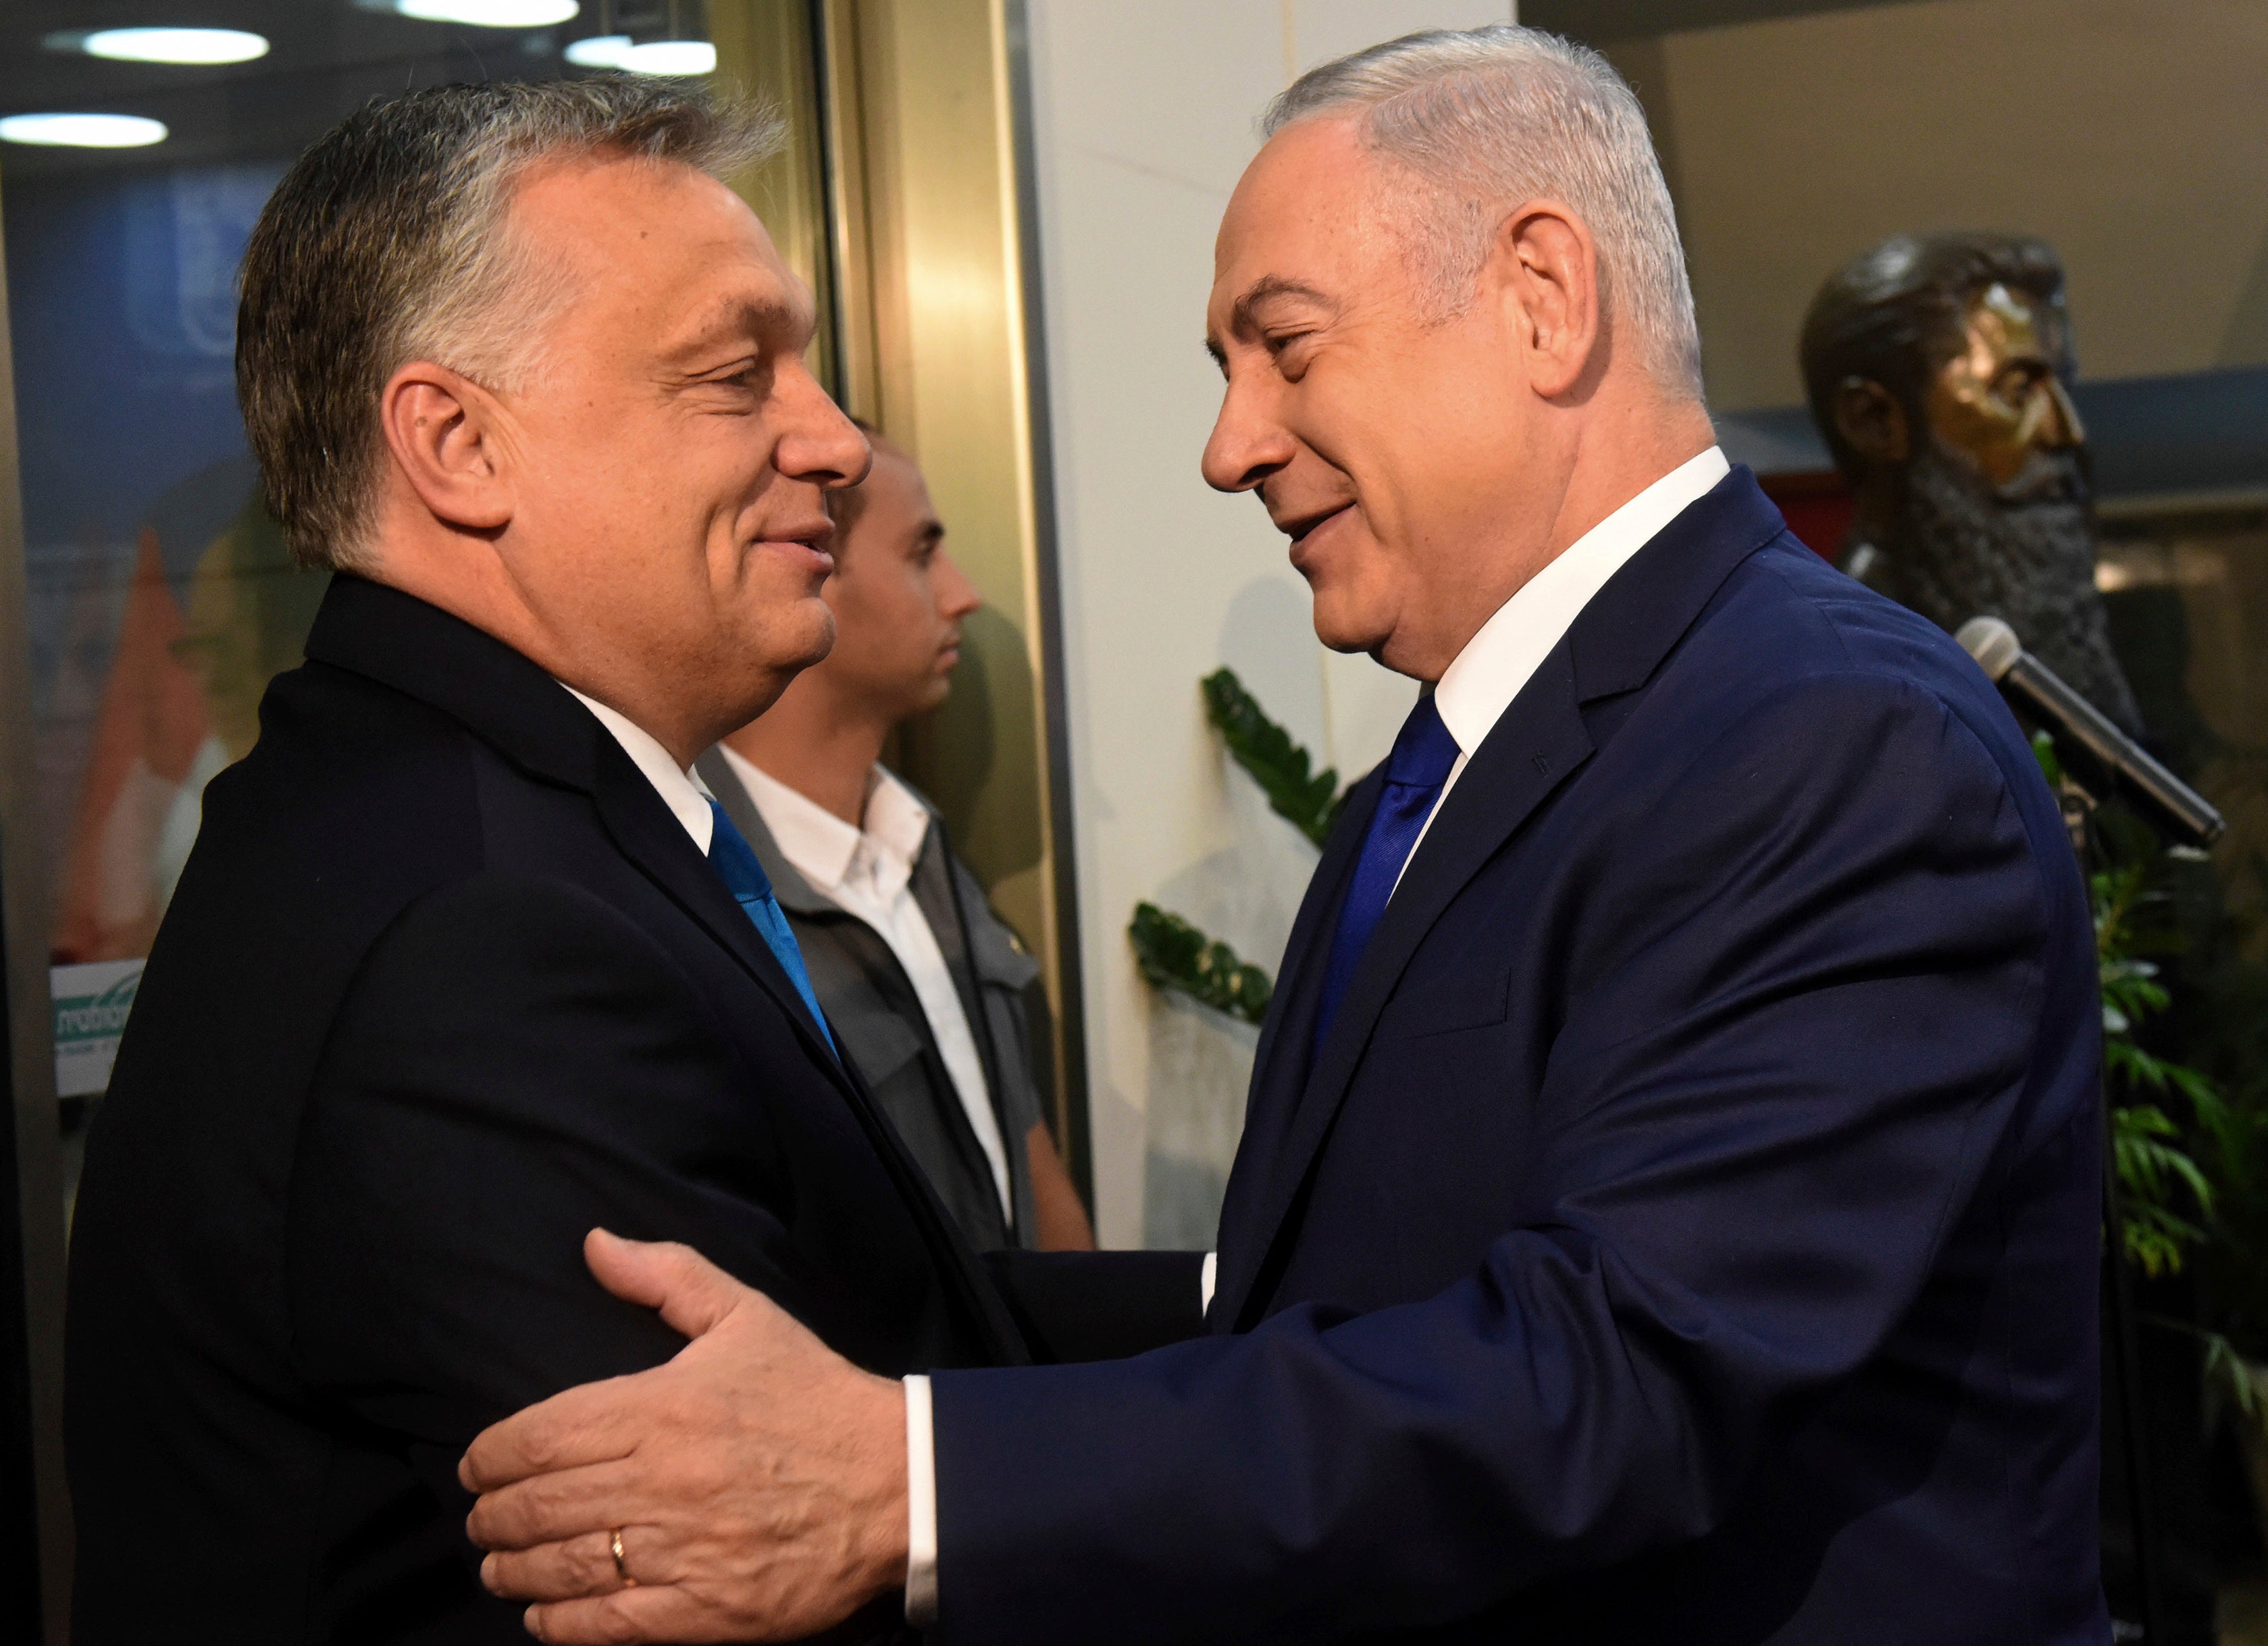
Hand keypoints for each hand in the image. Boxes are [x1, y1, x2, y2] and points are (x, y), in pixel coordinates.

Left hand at [460, 1229, 908, 1643]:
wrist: (898, 1482)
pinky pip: (606, 1625)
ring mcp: (683, 1549)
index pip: (540, 1435)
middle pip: (538, 1505)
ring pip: (562, 1567)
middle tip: (482, 1519)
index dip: (490, 1455)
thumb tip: (595, 1244)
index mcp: (665, 1406)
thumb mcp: (746, 1317)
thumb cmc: (816, 1398)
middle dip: (492, 1516)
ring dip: (513, 1571)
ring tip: (500, 1566)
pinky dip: (559, 1624)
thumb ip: (665, 1275)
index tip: (478, 1463)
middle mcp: (664, 1479)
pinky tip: (544, 1615)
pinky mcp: (706, 1609)